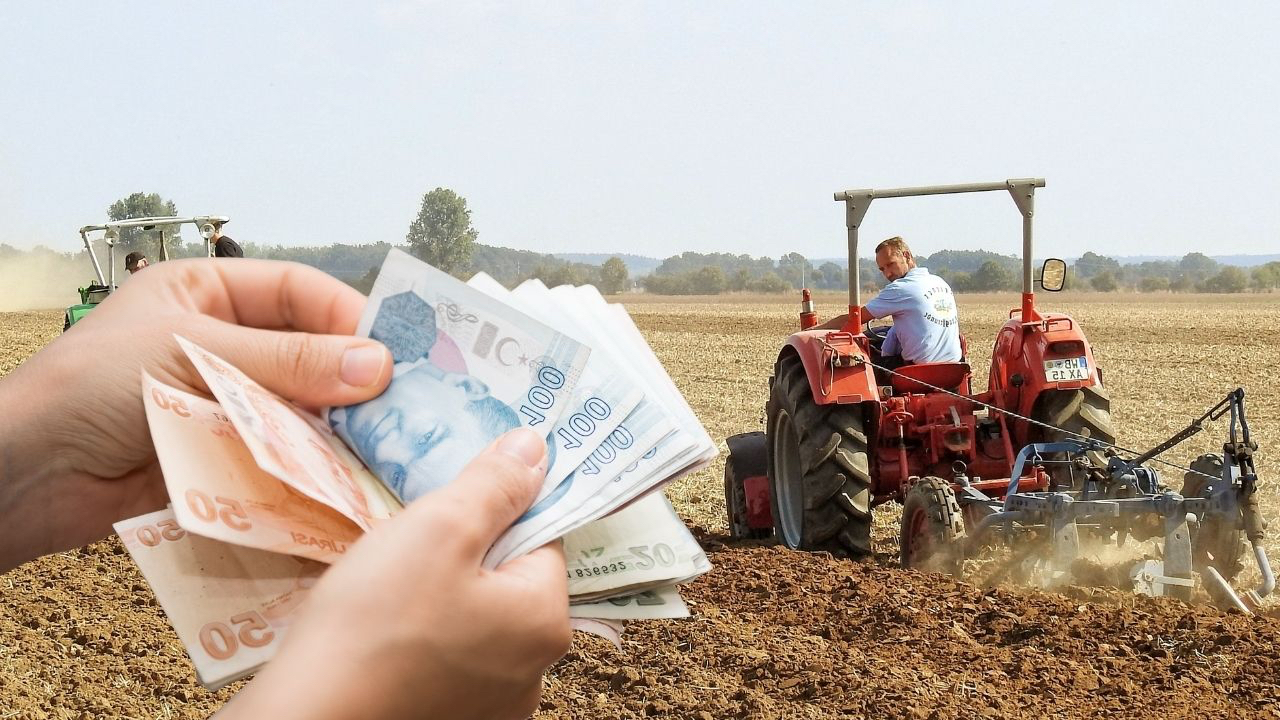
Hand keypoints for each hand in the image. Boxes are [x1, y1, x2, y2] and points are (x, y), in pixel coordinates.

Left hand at [0, 259, 391, 569]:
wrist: (23, 476)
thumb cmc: (90, 390)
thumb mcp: (192, 356)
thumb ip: (287, 361)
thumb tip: (377, 364)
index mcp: (206, 294)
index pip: (296, 292)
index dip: (345, 316)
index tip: (389, 351)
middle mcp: (220, 343)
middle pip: (306, 352)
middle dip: (349, 377)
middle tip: (397, 405)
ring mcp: (221, 401)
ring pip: (299, 407)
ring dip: (335, 426)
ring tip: (378, 446)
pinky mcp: (221, 455)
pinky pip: (279, 453)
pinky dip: (310, 464)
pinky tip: (340, 476)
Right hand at [220, 428, 570, 719]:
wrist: (308, 719)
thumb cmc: (374, 622)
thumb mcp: (438, 528)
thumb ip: (495, 485)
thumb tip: (536, 449)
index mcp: (546, 622)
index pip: (540, 539)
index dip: (495, 511)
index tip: (448, 506)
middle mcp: (534, 673)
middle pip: (508, 582)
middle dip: (464, 556)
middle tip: (409, 548)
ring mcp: (493, 706)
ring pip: (475, 621)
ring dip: (439, 598)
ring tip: (387, 593)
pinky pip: (448, 661)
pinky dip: (423, 642)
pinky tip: (383, 636)